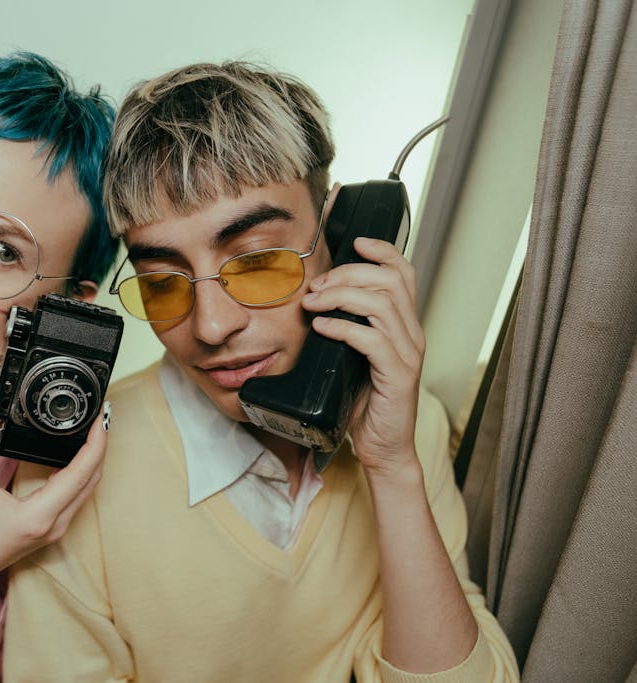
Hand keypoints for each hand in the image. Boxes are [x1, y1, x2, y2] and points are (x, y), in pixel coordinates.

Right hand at [0, 403, 108, 589]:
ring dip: (91, 460)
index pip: (81, 473)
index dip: (95, 442)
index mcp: (41, 514)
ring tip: (90, 433)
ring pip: (86, 489)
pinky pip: (75, 496)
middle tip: (98, 418)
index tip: (99, 419)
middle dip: (99, 446)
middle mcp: (55, 523)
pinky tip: (72, 458)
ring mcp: (55, 528)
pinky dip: (79, 473)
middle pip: (92, 480)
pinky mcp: (50, 528)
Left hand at [301, 237, 424, 474]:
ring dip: (341, 297)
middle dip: (349, 273)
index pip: (404, 273)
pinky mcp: (398, 375)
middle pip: (389, 281)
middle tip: (317, 285)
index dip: (382, 250)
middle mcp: (411, 334)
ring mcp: (407, 354)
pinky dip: (343, 328)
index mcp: (404, 325)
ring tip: (313, 304)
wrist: (383, 448)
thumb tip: (314, 300)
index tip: (354, 242)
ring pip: (381, 304)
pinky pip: (372, 340)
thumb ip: (346, 328)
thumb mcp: (353, 357)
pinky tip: (322, 328)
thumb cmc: (365, 402)